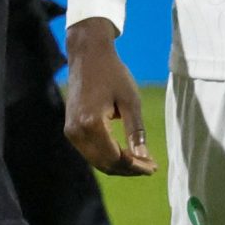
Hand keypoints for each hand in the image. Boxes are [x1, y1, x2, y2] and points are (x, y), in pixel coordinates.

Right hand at [62, 17, 155, 176]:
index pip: (116, 158)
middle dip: (129, 169)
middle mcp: (77, 131)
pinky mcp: (70, 128)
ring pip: (96, 160)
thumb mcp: (130, 101)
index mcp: (92, 124)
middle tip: (150, 166)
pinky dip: (107, 156)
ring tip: (140, 161)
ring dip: (118, 164)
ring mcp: (71, 130)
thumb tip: (143, 157)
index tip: (154, 167)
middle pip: (105, 164)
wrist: (87, 55)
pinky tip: (124, 152)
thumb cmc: (112, 73)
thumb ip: (136, 131)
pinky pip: (90, 151)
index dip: (136, 167)